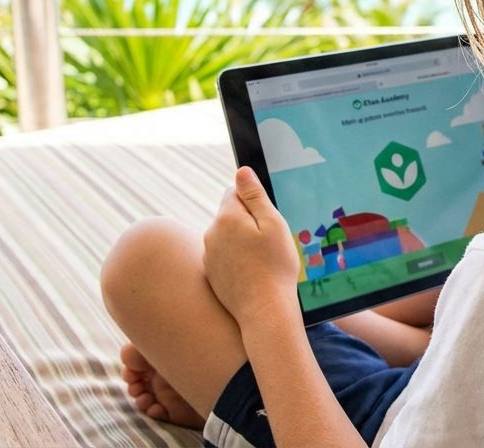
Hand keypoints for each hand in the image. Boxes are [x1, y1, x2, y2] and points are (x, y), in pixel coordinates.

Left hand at [203, 167, 300, 322]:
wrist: (264, 311)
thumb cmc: (275, 266)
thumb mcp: (273, 224)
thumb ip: (255, 195)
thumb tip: (241, 171)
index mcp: (227, 217)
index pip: (234, 192)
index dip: (254, 202)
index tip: (267, 219)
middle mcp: (211, 233)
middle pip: (230, 215)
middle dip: (247, 222)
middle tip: (268, 243)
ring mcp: (208, 255)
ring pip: (227, 237)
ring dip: (241, 242)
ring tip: (261, 262)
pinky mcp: (211, 274)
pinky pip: (224, 257)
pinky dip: (236, 261)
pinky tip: (252, 274)